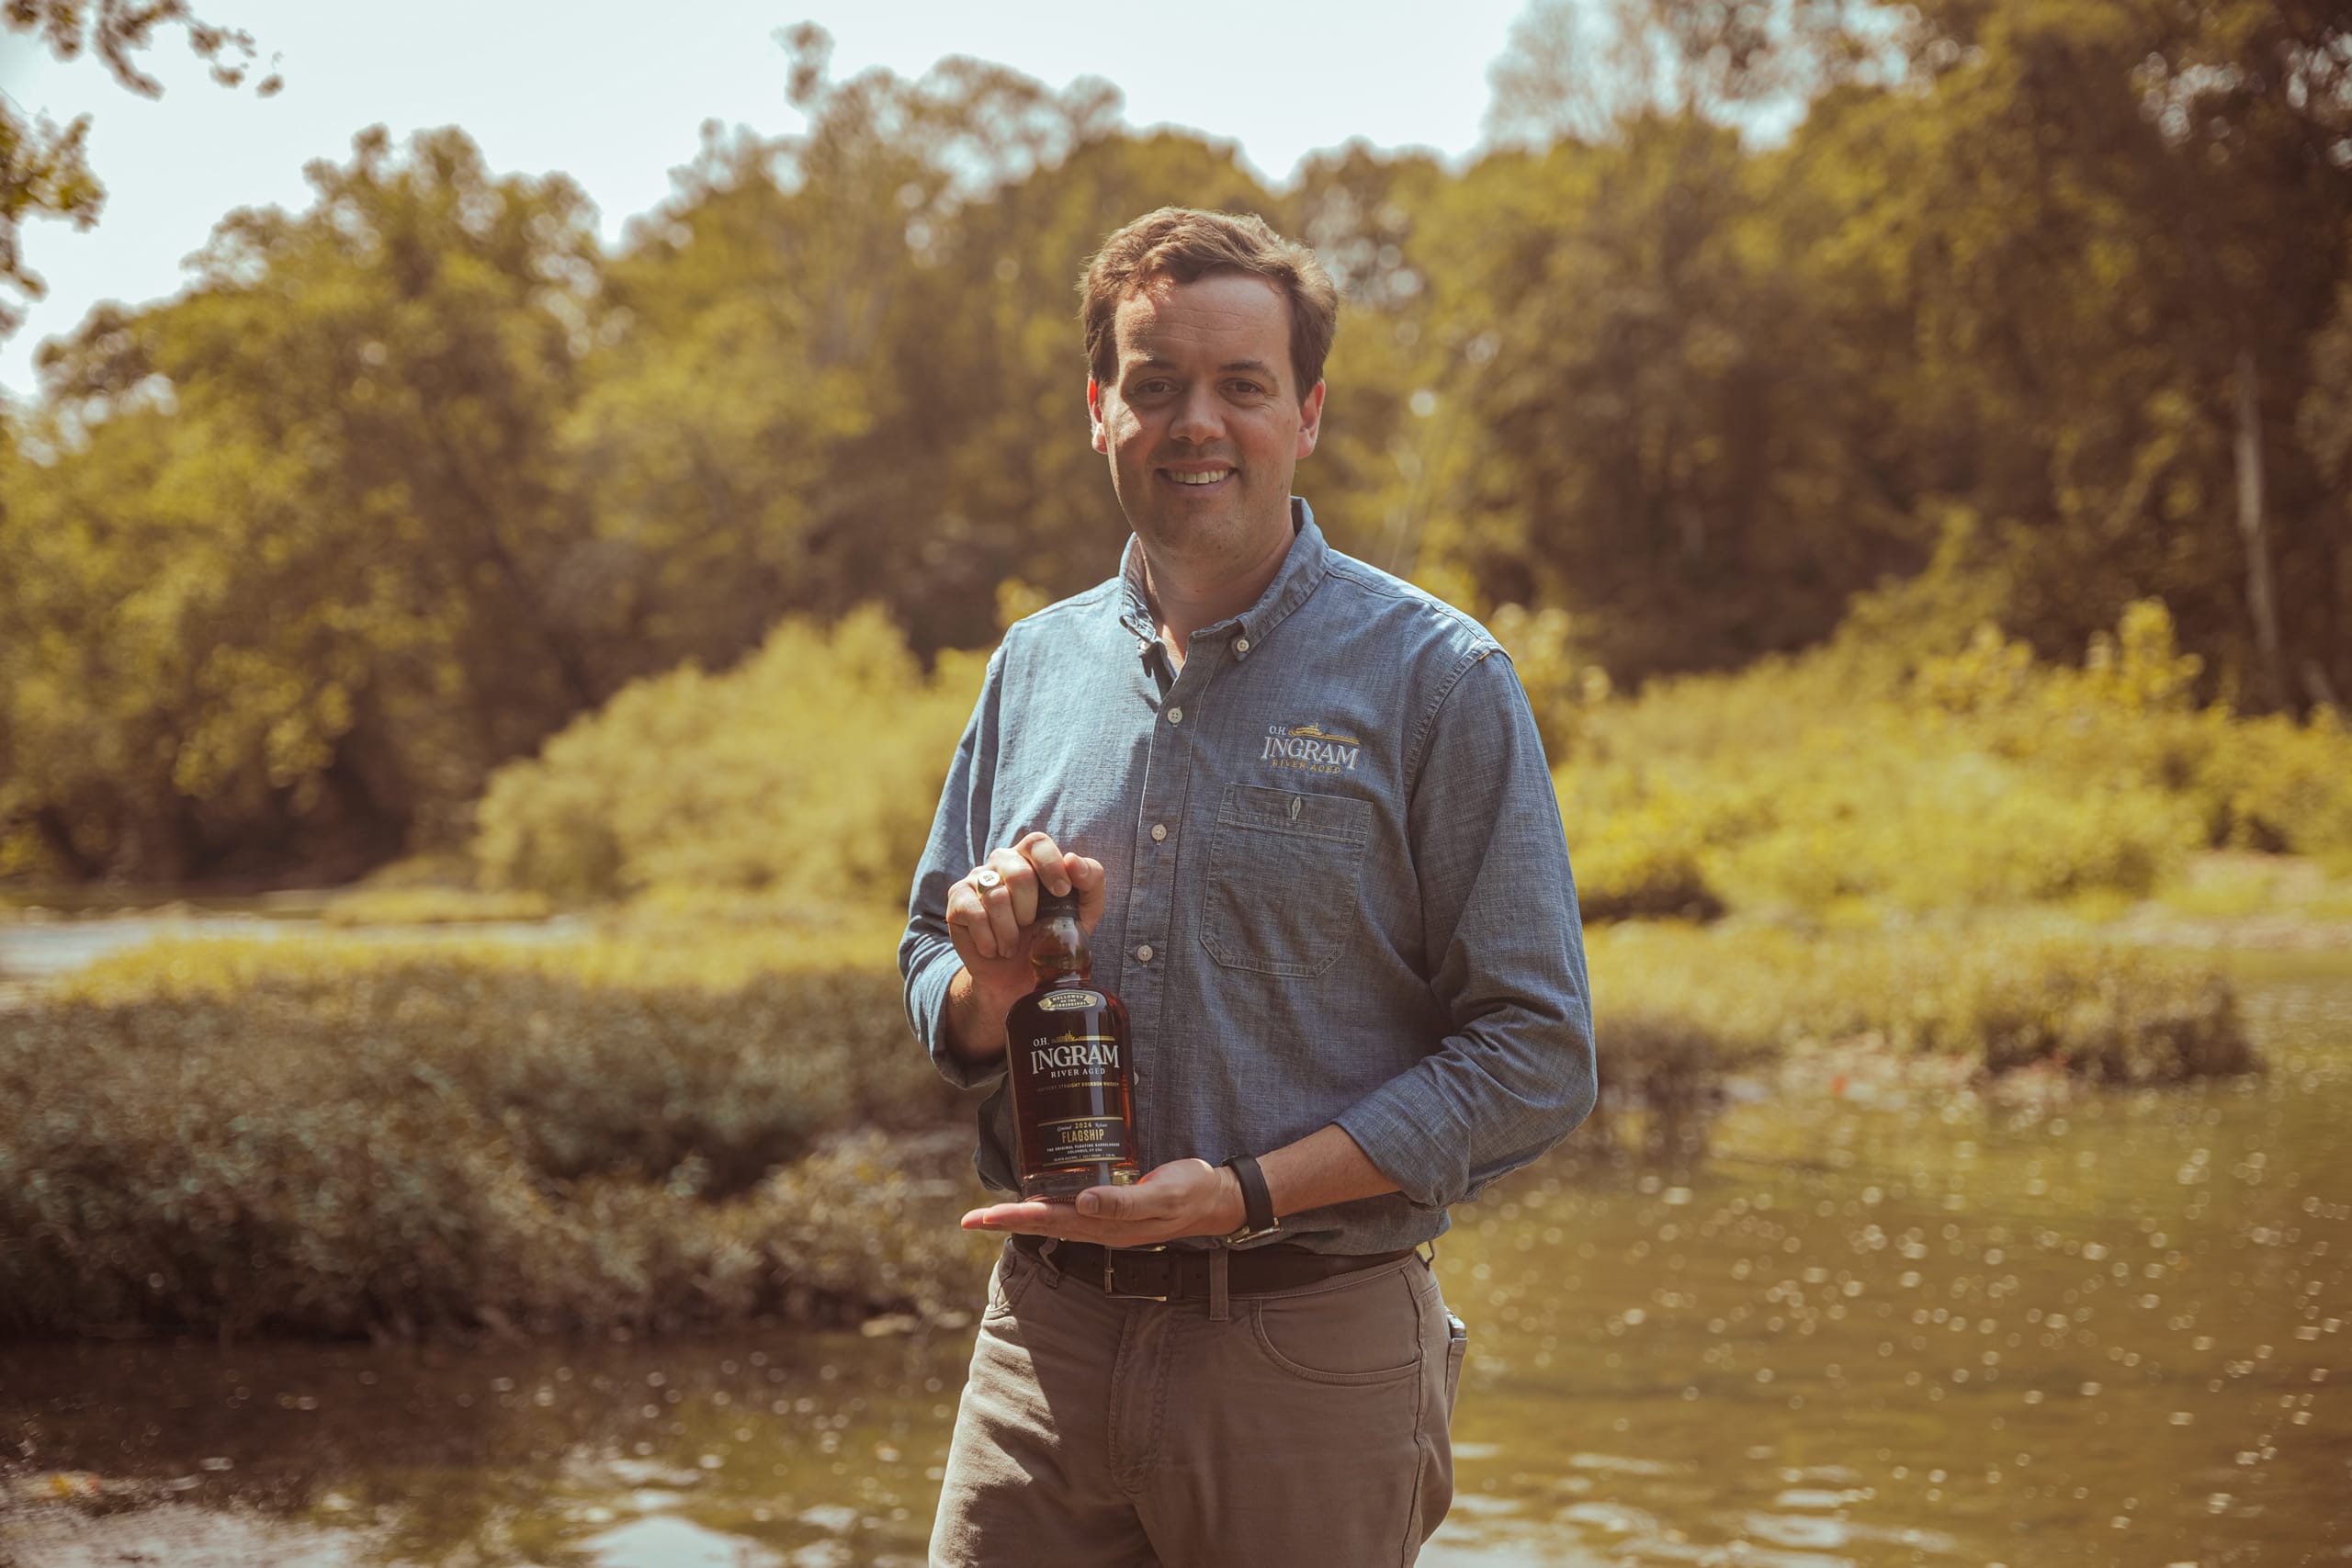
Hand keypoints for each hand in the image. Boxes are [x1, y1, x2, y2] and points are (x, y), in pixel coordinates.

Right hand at [945, 831, 1105, 1033]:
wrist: (1018, 978)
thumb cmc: (1051, 937)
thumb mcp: (1084, 912)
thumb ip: (1091, 881)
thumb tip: (1073, 861)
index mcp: (1031, 858)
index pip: (1038, 842)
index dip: (1050, 865)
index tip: (1061, 893)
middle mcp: (1002, 862)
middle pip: (1018, 871)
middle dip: (1030, 908)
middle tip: (1031, 927)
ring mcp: (977, 879)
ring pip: (996, 896)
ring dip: (1010, 932)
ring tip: (1012, 947)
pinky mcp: (957, 901)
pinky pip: (974, 913)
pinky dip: (989, 939)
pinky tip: (994, 949)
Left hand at [961, 1159, 1246, 1248]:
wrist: (1217, 1198)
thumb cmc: (1191, 1192)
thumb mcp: (1162, 1194)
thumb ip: (1125, 1202)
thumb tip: (1083, 1203)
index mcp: (1107, 1226)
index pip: (1049, 1221)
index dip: (1012, 1218)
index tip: (980, 1217)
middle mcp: (1100, 1226)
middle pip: (1043, 1223)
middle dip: (1005, 1221)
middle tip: (968, 1219)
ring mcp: (1106, 1220)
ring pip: (1054, 1218)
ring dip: (1022, 1215)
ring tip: (991, 1213)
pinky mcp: (1113, 1207)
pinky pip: (1071, 1208)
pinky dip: (1047, 1203)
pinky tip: (1039, 1194)